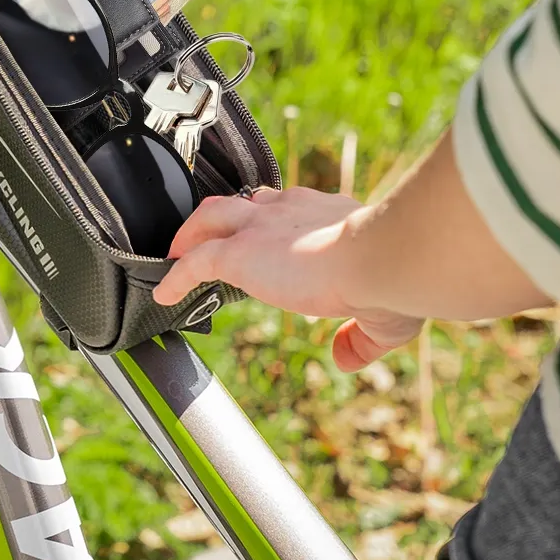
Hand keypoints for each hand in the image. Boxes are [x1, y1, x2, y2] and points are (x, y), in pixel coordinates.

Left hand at [152, 187, 423, 371]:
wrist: (380, 257)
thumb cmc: (394, 279)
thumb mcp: (386, 317)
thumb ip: (362, 339)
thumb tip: (344, 357)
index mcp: (324, 215)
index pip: (285, 210)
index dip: (269, 223)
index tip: (264, 241)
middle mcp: (288, 210)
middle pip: (243, 203)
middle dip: (224, 218)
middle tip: (209, 238)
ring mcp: (259, 229)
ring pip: (211, 217)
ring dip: (191, 235)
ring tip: (177, 254)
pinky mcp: (239, 252)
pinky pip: (196, 261)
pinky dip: (177, 276)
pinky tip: (164, 293)